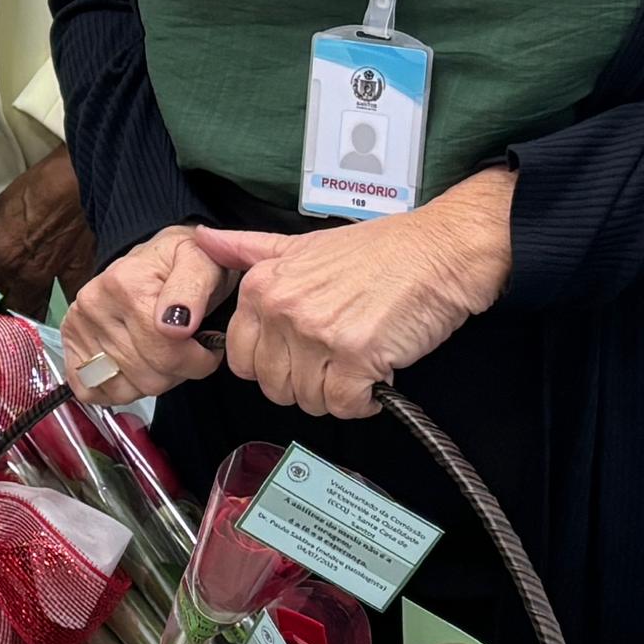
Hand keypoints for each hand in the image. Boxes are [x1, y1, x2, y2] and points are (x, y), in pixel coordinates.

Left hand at [0, 148, 97, 313]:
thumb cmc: (38, 188)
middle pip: (8, 304)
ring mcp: (52, 277)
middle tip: (1, 305)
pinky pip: (68, 296)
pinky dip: (62, 300)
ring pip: (36, 308)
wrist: (81, 185)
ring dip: (28, 312)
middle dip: (3, 307)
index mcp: (0, 258)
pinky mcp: (79, 273)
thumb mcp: (1, 204)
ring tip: (25, 314)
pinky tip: (60, 304)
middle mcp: (23, 275)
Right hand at [58, 225, 233, 407]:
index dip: (198, 361)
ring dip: (151, 382)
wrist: (155, 257)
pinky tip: (133, 369)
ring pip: (124, 389)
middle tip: (185, 350)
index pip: (166, 353)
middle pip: (147, 376)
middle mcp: (93, 303)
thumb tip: (177, 325)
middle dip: (177, 372)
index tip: (207, 347)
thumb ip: (193, 288)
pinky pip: (90, 390)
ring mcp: (78, 324)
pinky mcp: (70, 341)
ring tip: (162, 354)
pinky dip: (115, 389)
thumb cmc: (181, 263)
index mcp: (125, 283)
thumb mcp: (202, 261)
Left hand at [191, 169, 513, 421]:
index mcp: (263, 285)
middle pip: (273, 385)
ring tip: (358, 364)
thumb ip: (249, 248)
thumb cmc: (381, 250)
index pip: (240, 358)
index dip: (273, 365)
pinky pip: (343, 405)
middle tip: (335, 362)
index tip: (300, 356)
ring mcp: (318, 333)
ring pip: (307, 400)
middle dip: (305, 383)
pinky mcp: (356, 356)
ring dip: (336, 393)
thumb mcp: (302, 242)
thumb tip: (202, 238)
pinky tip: (375, 376)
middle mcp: (283, 309)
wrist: (441, 251)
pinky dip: (362, 401)